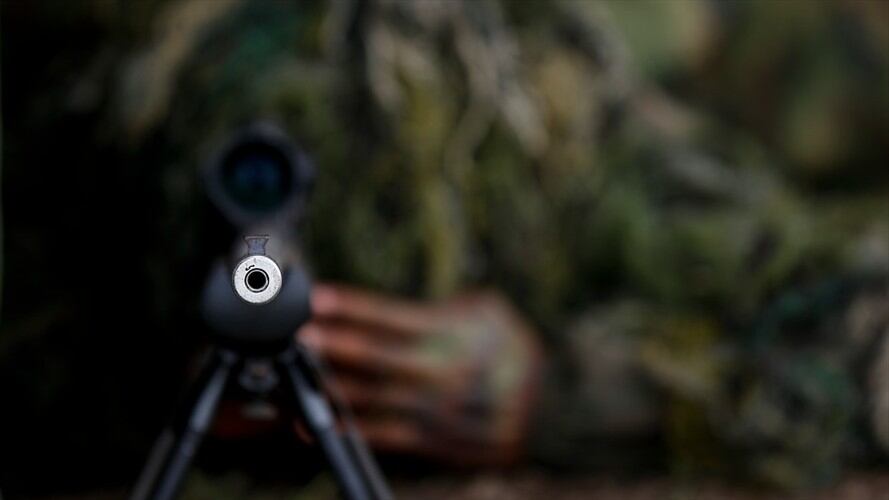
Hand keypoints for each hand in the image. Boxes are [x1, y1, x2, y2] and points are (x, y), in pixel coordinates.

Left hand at [298, 284, 542, 465]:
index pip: (395, 317)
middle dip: (335, 344)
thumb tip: (399, 310)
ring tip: (296, 375)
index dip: (354, 307)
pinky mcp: (435, 441)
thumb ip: (445, 308)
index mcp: (457, 334)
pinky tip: (317, 422)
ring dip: (332, 386)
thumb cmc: (513, 350)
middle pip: (379, 357)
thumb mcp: (490, 312)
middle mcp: (445, 373)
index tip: (319, 297)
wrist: (555, 407)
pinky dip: (350, 428)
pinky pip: (386, 435)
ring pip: (375, 398)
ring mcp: (438, 411)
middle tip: (298, 334)